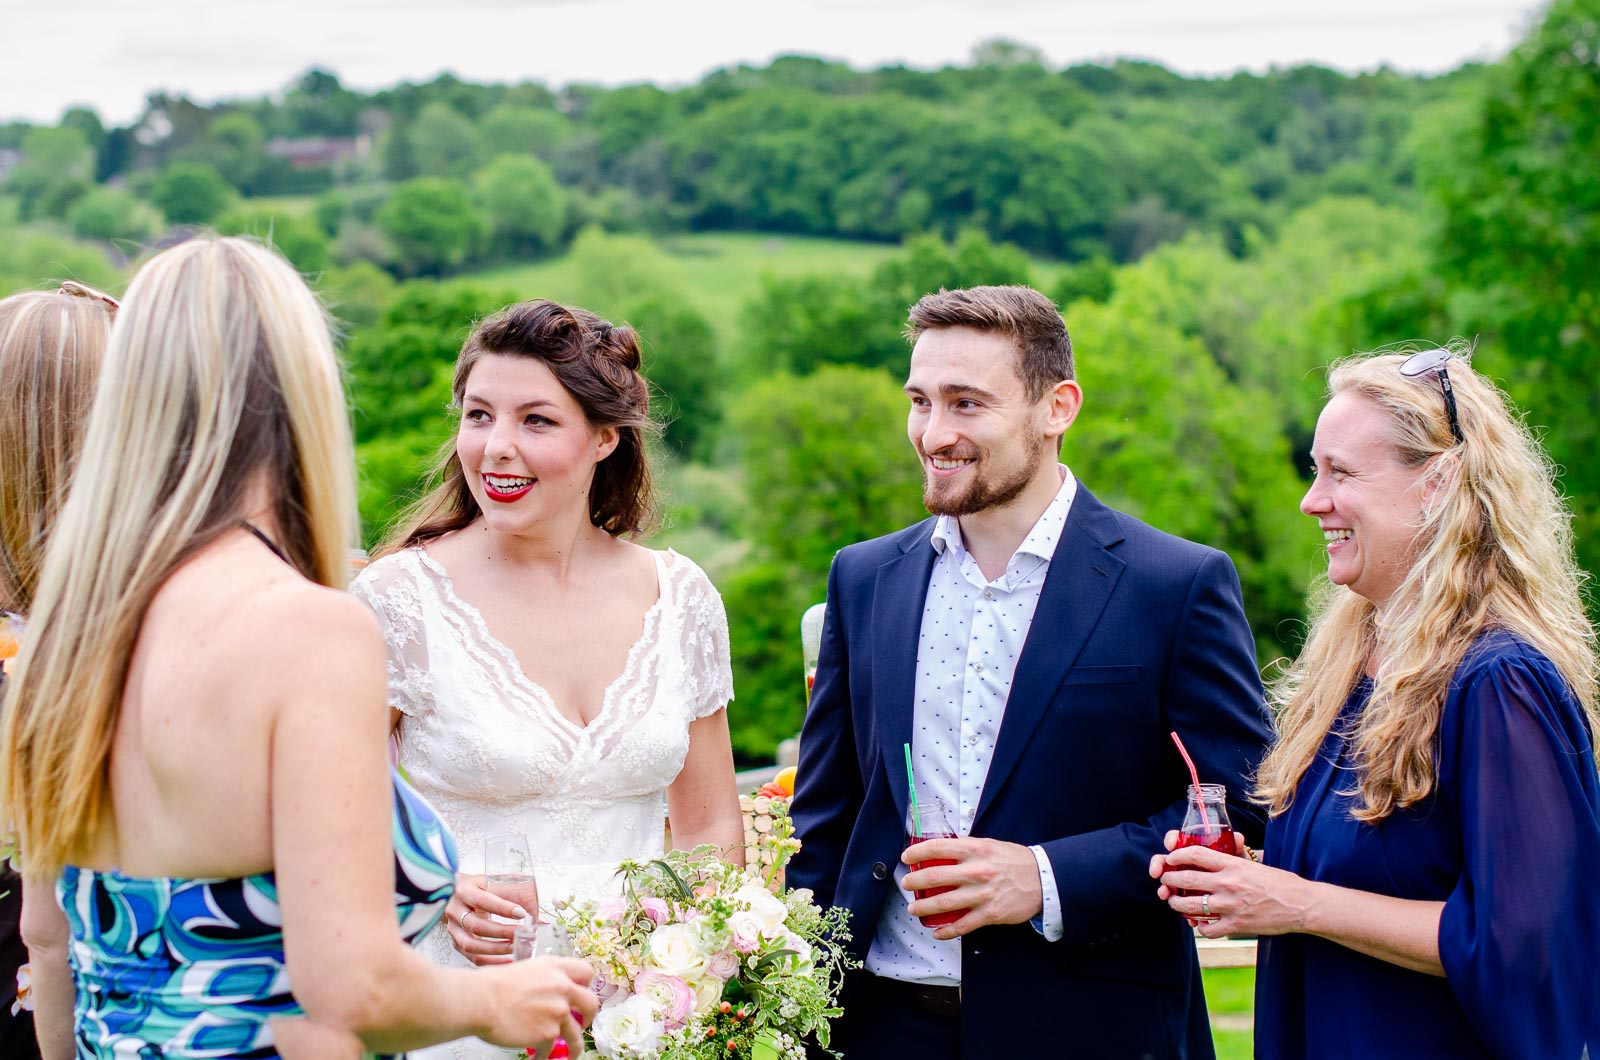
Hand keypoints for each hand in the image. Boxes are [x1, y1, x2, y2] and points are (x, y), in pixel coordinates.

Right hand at [446, 874, 534, 965]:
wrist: (457, 893)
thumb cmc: (481, 886)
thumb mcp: (494, 881)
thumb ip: (515, 894)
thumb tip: (540, 919)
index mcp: (464, 891)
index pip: (482, 901)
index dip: (502, 908)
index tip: (522, 913)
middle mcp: (455, 911)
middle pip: (476, 926)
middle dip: (503, 932)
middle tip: (524, 933)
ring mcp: (453, 929)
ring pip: (472, 945)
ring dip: (497, 949)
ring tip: (517, 947)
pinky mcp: (456, 943)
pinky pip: (473, 957)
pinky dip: (492, 962)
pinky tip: (508, 961)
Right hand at [482, 956, 596, 1054]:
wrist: (482, 1001)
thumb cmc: (492, 984)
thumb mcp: (524, 969)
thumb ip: (542, 979)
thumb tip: (543, 990)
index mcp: (555, 967)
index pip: (586, 972)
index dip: (585, 984)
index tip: (580, 993)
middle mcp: (562, 988)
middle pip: (591, 1003)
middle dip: (588, 1016)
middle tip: (583, 1022)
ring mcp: (558, 1011)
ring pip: (576, 1034)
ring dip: (574, 1046)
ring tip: (571, 1053)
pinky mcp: (548, 1033)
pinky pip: (551, 1049)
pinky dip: (543, 1056)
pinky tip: (538, 1057)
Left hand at [900, 837, 1042, 939]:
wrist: (1042, 879)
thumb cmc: (1014, 861)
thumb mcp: (990, 845)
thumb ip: (967, 848)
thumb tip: (942, 850)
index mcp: (976, 849)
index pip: (938, 847)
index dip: (918, 852)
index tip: (906, 857)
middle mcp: (977, 871)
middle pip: (935, 877)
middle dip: (914, 881)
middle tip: (905, 884)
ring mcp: (983, 894)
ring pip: (944, 903)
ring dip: (923, 907)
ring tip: (913, 908)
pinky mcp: (990, 914)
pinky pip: (962, 925)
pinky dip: (946, 931)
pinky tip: (936, 932)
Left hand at [1148, 830, 1311, 938]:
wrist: (1301, 905)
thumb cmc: (1281, 882)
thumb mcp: (1256, 863)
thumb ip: (1237, 856)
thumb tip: (1230, 843)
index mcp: (1233, 865)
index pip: (1196, 853)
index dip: (1177, 855)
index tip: (1170, 857)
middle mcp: (1229, 883)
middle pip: (1187, 878)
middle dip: (1169, 879)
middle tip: (1165, 880)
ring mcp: (1231, 905)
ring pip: (1190, 905)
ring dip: (1177, 904)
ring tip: (1174, 902)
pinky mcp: (1236, 925)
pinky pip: (1208, 928)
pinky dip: (1200, 927)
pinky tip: (1200, 924)